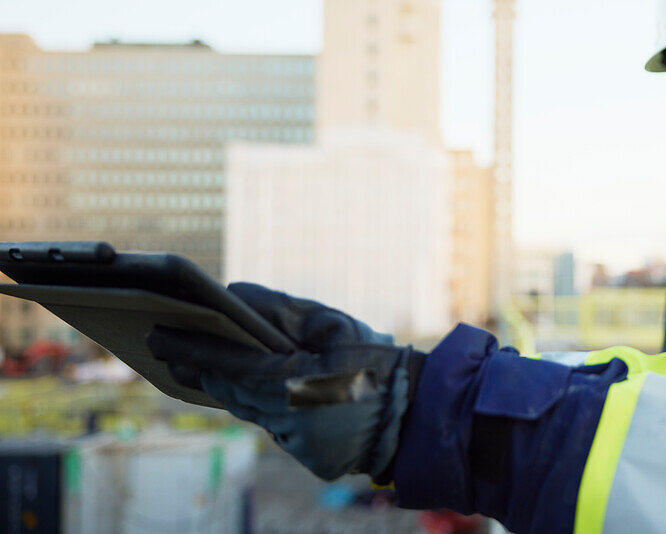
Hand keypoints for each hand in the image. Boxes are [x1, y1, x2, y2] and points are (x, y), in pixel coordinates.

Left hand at [147, 282, 422, 481]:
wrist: (419, 411)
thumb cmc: (377, 359)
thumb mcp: (333, 324)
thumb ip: (281, 309)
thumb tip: (233, 295)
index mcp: (298, 383)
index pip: (230, 366)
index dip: (191, 350)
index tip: (158, 337)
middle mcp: (291, 420)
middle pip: (233, 393)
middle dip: (204, 371)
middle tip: (172, 349)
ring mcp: (300, 445)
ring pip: (253, 413)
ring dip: (236, 390)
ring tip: (212, 367)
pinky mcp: (310, 459)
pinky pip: (278, 429)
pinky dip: (271, 409)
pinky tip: (268, 391)